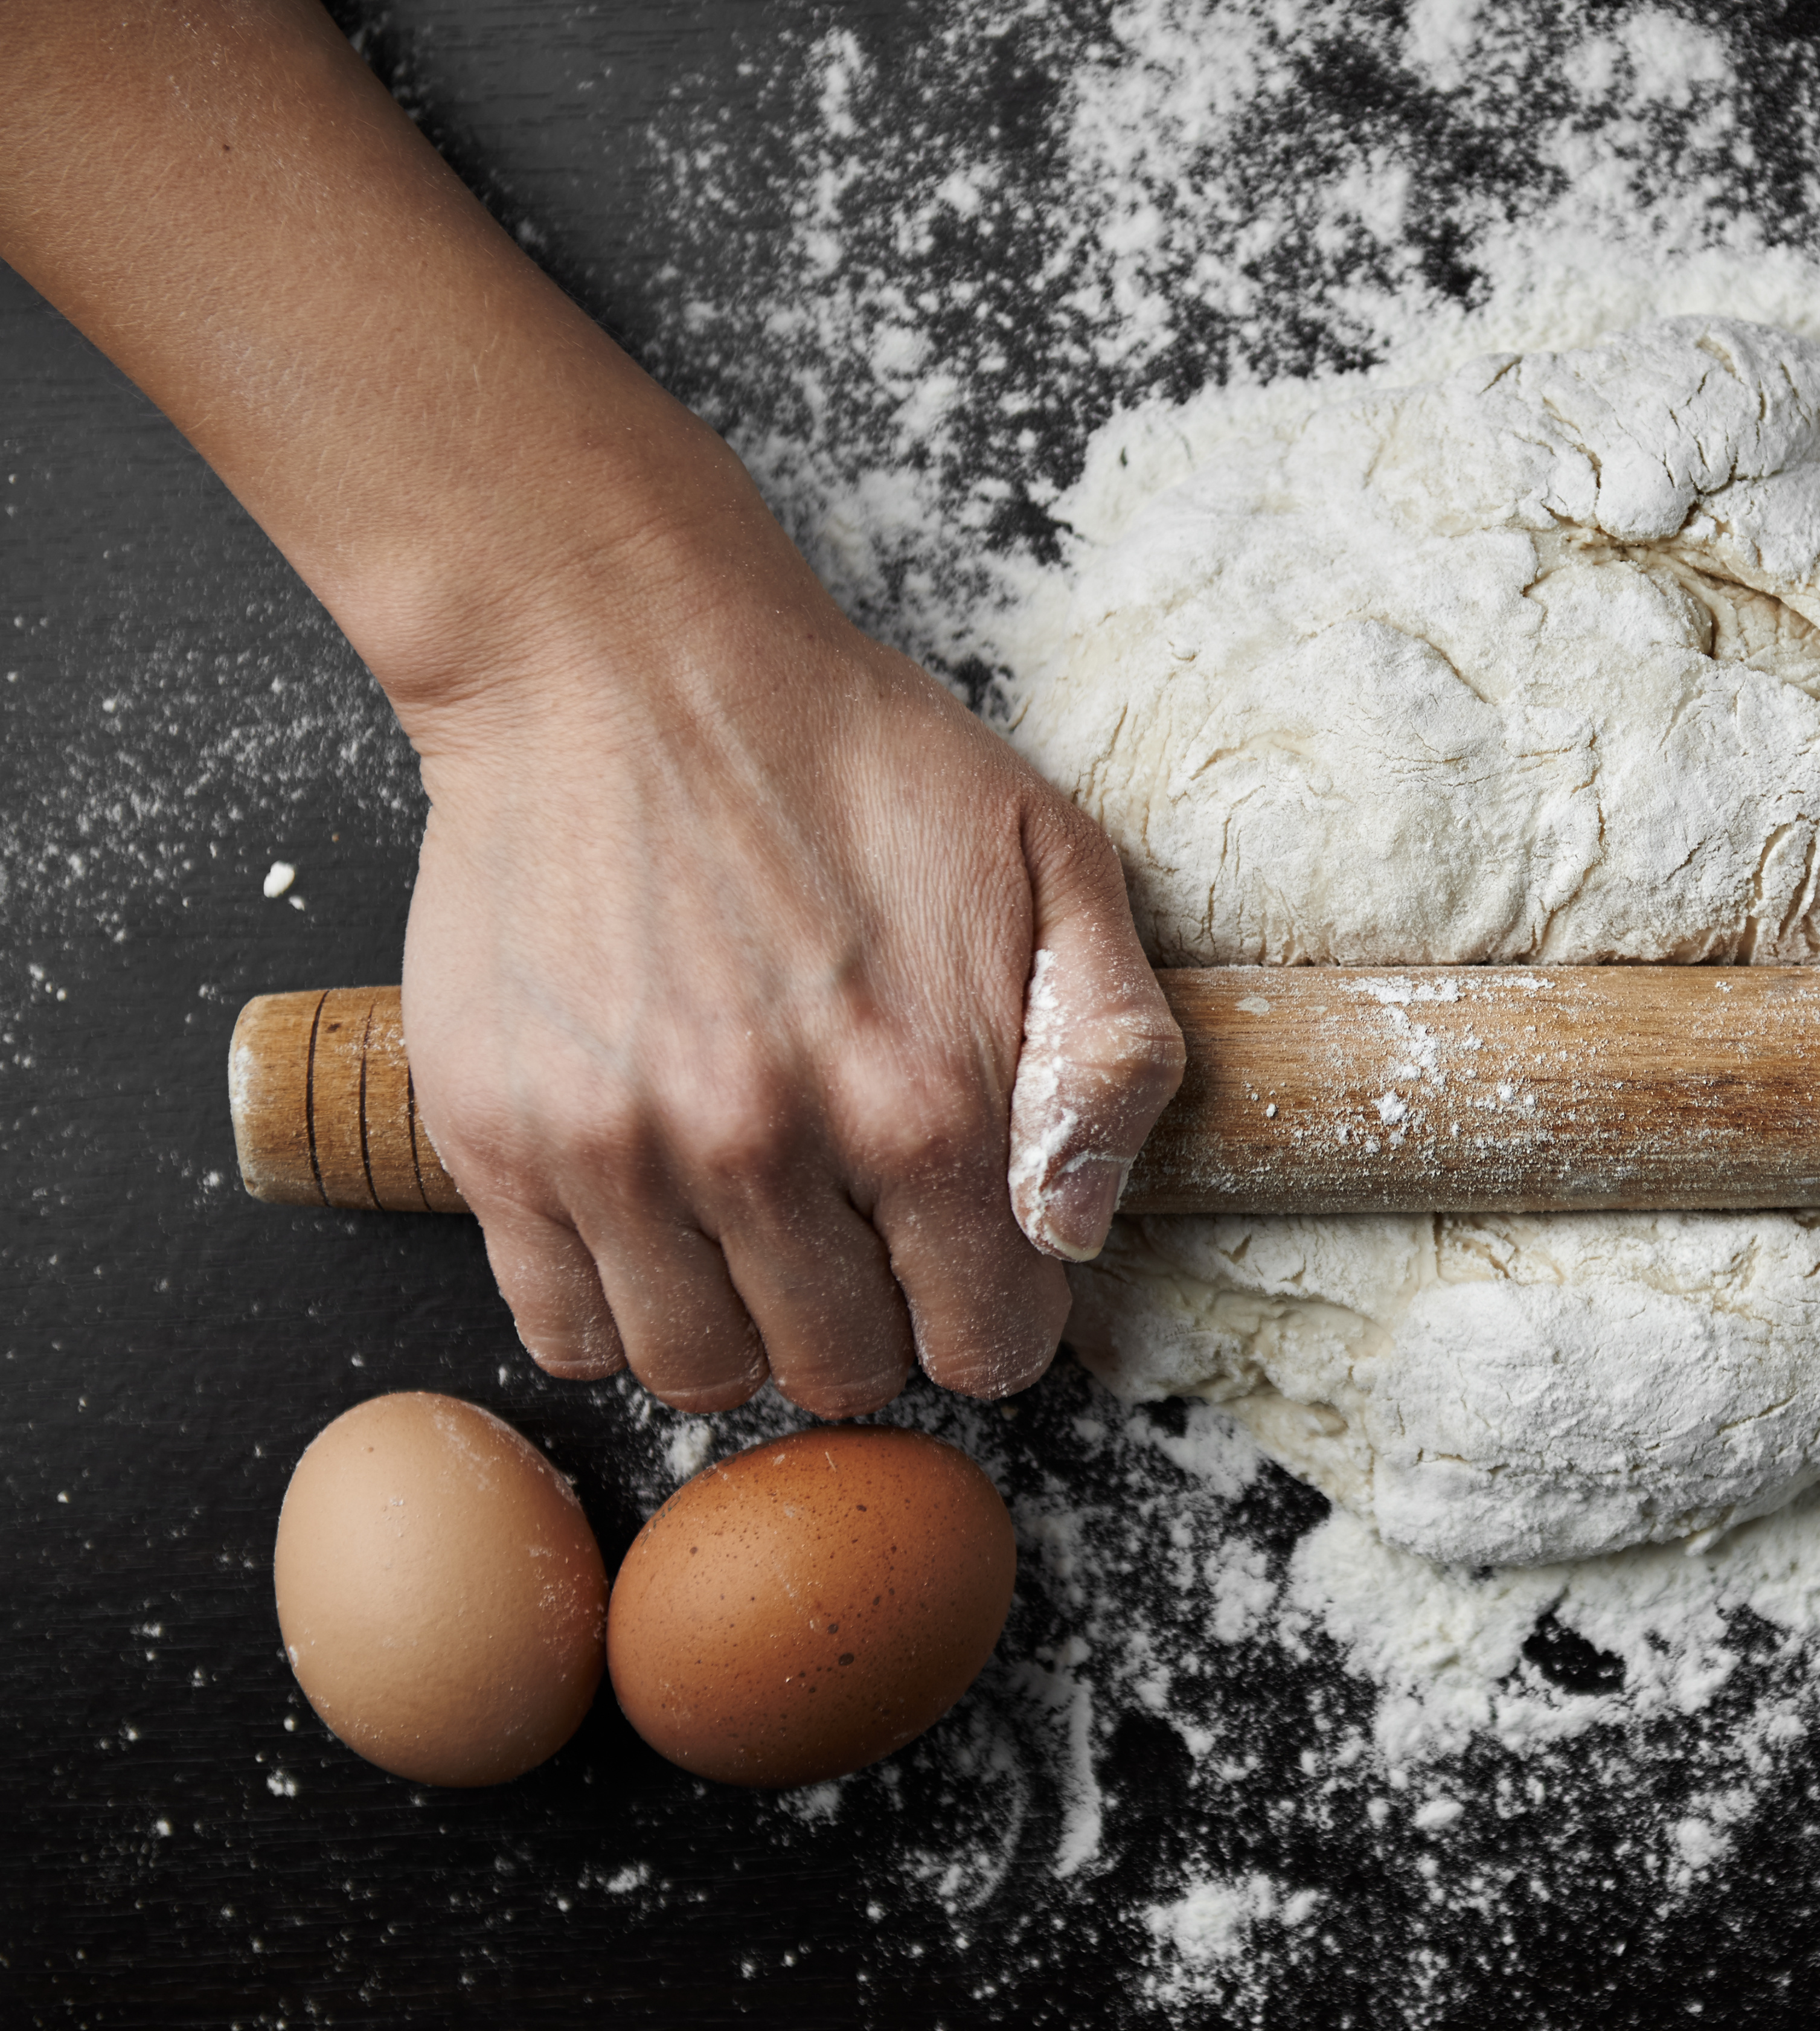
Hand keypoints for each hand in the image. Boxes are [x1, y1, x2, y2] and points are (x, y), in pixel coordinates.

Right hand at [391, 495, 1179, 1416]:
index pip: (988, 1345)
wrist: (621, 658)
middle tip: (861, 1223)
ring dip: (745, 1327)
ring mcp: (616, 1151)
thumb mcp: (1057, 859)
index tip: (969, 1251)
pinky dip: (616, 1305)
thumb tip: (1084, 1225)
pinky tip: (657, 1216)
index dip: (994, 1310)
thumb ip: (1113, 1052)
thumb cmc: (851, 755)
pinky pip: (564, 1329)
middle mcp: (766, 1146)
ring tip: (760, 1224)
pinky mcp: (495, 1139)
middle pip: (845, 1372)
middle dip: (875, 1319)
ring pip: (700, 1372)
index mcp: (925, 1102)